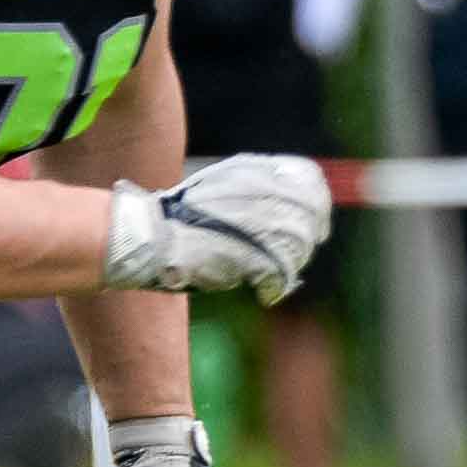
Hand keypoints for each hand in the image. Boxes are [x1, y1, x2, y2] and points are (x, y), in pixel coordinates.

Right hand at [104, 152, 334, 301]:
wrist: (149, 238)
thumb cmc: (181, 218)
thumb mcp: (220, 188)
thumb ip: (256, 191)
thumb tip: (295, 202)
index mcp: (253, 172)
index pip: (308, 178)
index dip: (317, 201)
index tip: (317, 220)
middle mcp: (260, 193)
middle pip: (311, 213)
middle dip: (310, 235)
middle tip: (299, 254)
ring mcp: (256, 223)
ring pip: (300, 244)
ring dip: (292, 262)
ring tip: (274, 274)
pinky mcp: (250, 254)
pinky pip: (281, 273)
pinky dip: (275, 286)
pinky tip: (264, 294)